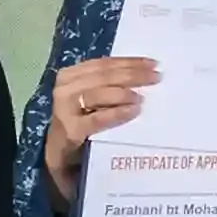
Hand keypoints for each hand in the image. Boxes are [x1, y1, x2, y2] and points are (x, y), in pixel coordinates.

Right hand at [37, 52, 161, 180]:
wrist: (61, 154)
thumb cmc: (81, 121)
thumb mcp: (90, 98)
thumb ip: (107, 85)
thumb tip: (143, 74)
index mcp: (71, 75)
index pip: (103, 64)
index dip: (129, 62)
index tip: (153, 63)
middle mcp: (65, 88)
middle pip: (103, 76)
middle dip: (132, 75)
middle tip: (156, 77)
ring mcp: (65, 109)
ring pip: (98, 93)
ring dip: (123, 93)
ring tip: (142, 97)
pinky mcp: (71, 130)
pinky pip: (97, 119)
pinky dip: (117, 113)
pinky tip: (133, 111)